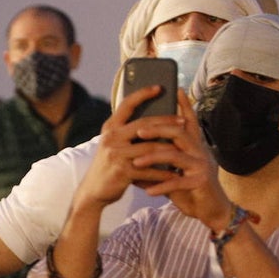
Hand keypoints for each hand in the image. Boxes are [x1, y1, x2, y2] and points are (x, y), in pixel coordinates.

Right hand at [73, 86, 181, 208]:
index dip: (143, 94)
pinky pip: (148, 170)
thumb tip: (154, 121)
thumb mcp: (113, 144)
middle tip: (183, 121)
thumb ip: (127, 132)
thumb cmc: (110, 165)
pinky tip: (174, 174)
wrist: (93, 190)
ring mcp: (116, 154)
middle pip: (144, 124)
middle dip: (166, 122)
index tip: (159, 87)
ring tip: (184, 149)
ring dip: (169, 149)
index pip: (127, 104)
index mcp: (110, 127)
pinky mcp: (122, 171)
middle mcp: (111, 137)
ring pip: (149, 147)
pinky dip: (163, 173)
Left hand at [133, 91, 234, 229]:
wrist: (212, 211)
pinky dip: (161, 186)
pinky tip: (147, 190)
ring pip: (175, 155)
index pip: (189, 121)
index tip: (175, 89)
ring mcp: (202, 166)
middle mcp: (200, 152)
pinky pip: (177, 182)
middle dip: (157, 129)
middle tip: (138, 130)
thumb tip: (134, 158)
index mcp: (195, 146)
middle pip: (179, 132)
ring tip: (136, 163)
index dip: (183, 105)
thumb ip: (161, 163)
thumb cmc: (191, 190)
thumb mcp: (175, 173)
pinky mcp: (201, 182)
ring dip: (153, 158)